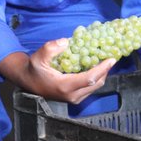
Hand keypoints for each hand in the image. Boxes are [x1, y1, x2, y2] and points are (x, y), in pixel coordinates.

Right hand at [0, 39, 115, 103]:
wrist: (28, 82)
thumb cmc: (34, 69)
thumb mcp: (38, 56)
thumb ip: (50, 48)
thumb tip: (66, 42)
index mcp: (64, 86)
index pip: (89, 78)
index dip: (102, 69)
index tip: (112, 59)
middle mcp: (72, 95)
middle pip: (96, 83)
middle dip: (105, 70)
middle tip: (111, 57)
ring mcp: (74, 99)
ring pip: (95, 86)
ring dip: (102, 74)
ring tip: (105, 60)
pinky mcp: (75, 98)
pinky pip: (90, 88)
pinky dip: (96, 78)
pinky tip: (96, 67)